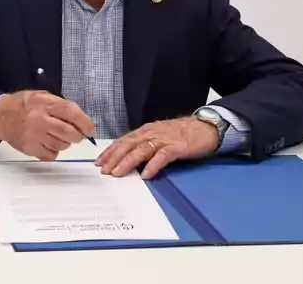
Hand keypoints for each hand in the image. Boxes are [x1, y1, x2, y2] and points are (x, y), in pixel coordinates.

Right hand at [0, 90, 94, 160]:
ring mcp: (35, 135)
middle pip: (70, 133)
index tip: (90, 129)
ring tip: (55, 135)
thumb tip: (80, 118)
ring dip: (64, 142)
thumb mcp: (42, 95)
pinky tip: (47, 142)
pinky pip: (52, 155)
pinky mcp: (31, 148)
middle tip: (75, 134)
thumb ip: (60, 104)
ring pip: (62, 145)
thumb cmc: (23, 105)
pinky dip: (53, 150)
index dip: (85, 123)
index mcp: (45, 103)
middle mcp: (40, 119)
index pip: (71, 113)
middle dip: (77, 135)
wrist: (0, 115)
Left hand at [95, 117, 219, 178]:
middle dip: (113, 158)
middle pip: (127, 145)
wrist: (204, 127)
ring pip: (140, 150)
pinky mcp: (176, 147)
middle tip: (103, 170)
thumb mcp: (158, 136)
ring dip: (127, 162)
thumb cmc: (180, 134)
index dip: (110, 151)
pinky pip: (161, 157)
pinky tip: (145, 175)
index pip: (123, 141)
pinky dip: (152, 166)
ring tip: (117, 173)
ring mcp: (163, 139)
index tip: (98, 162)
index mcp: (145, 131)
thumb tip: (129, 160)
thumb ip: (145, 145)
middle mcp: (150, 133)